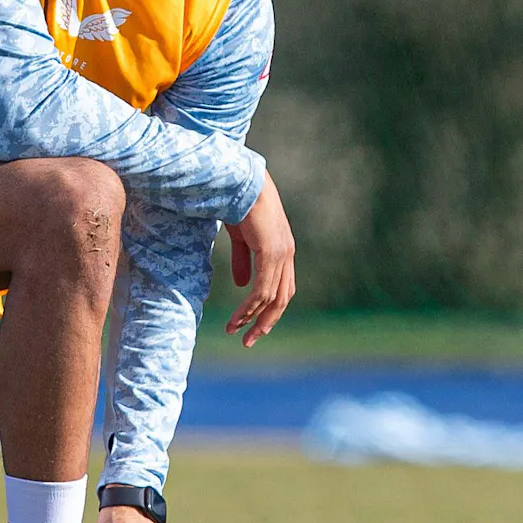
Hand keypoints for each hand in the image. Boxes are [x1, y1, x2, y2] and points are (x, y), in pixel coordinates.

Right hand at [225, 171, 295, 347]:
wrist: (240, 181)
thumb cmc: (238, 203)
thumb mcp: (240, 237)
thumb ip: (243, 260)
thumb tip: (241, 284)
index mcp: (282, 250)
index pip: (282, 289)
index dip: (269, 310)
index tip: (252, 326)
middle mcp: (287, 255)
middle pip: (282, 300)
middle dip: (265, 323)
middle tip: (248, 341)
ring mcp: (281, 254)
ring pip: (271, 298)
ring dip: (252, 319)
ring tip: (235, 332)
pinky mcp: (271, 253)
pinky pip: (261, 290)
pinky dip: (249, 308)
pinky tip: (238, 318)